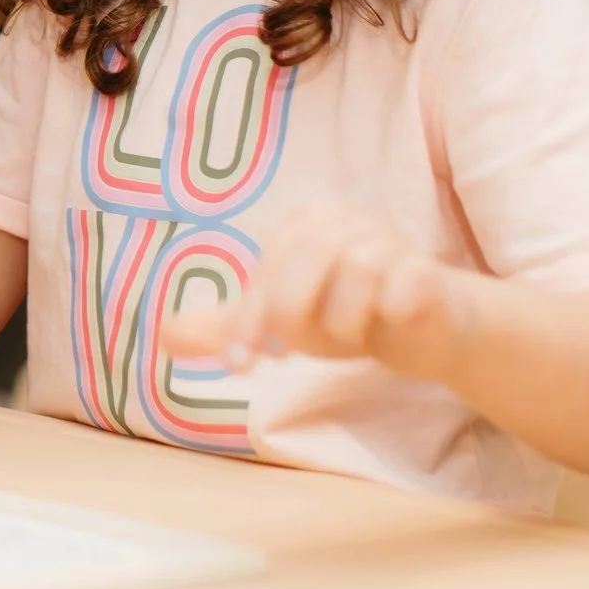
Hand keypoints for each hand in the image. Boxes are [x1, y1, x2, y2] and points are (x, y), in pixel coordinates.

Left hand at [164, 202, 470, 379]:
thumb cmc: (344, 314)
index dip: (247, 323)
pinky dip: (385, 317)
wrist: (422, 329)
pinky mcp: (425, 270)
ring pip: (354, 278)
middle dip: (289, 317)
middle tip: (291, 354)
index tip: (238, 368)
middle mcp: (346, 220)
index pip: (264, 272)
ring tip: (350, 333)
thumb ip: (227, 327)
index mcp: (306, 223)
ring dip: (343, 322)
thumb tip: (163, 336)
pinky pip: (399, 293)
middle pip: (302, 265)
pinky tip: (386, 324)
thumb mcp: (281, 322)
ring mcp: (389, 240)